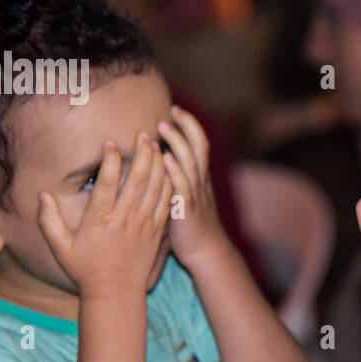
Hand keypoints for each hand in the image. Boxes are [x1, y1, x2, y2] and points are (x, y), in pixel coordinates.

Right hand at [39, 133, 171, 295]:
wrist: (116, 293)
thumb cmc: (84, 269)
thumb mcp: (60, 246)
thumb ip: (48, 219)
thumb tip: (42, 194)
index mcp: (100, 219)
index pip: (107, 181)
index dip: (110, 159)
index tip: (109, 142)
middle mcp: (125, 218)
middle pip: (138, 178)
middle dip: (142, 153)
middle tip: (143, 134)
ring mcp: (144, 224)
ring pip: (156, 187)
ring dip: (158, 164)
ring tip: (157, 145)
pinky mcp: (157, 231)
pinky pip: (167, 202)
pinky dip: (169, 183)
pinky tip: (170, 170)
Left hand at [158, 106, 227, 268]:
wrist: (205, 252)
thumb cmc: (189, 226)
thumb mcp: (186, 198)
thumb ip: (174, 180)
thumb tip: (156, 162)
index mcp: (200, 177)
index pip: (200, 144)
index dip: (190, 125)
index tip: (176, 109)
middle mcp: (201, 182)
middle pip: (198, 147)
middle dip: (185, 127)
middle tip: (170, 112)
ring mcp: (195, 194)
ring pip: (190, 161)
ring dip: (176, 142)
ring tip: (163, 127)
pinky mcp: (186, 209)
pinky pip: (182, 185)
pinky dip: (174, 170)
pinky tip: (164, 158)